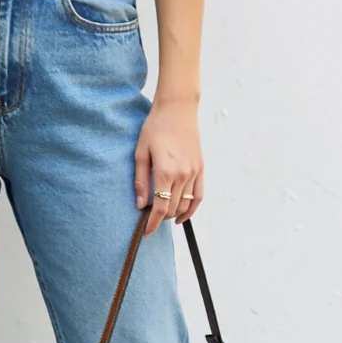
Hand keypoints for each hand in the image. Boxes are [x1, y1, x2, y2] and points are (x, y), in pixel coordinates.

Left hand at [133, 97, 202, 234]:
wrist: (177, 110)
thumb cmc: (155, 128)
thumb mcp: (140, 152)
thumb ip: (140, 181)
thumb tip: (140, 205)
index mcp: (165, 172)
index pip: (160, 208)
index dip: (152, 223)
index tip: (146, 232)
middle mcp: (183, 175)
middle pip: (173, 208)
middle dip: (161, 218)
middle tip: (149, 219)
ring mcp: (194, 172)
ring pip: (187, 204)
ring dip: (175, 214)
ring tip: (163, 217)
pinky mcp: (201, 168)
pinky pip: (199, 195)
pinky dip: (192, 208)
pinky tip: (183, 214)